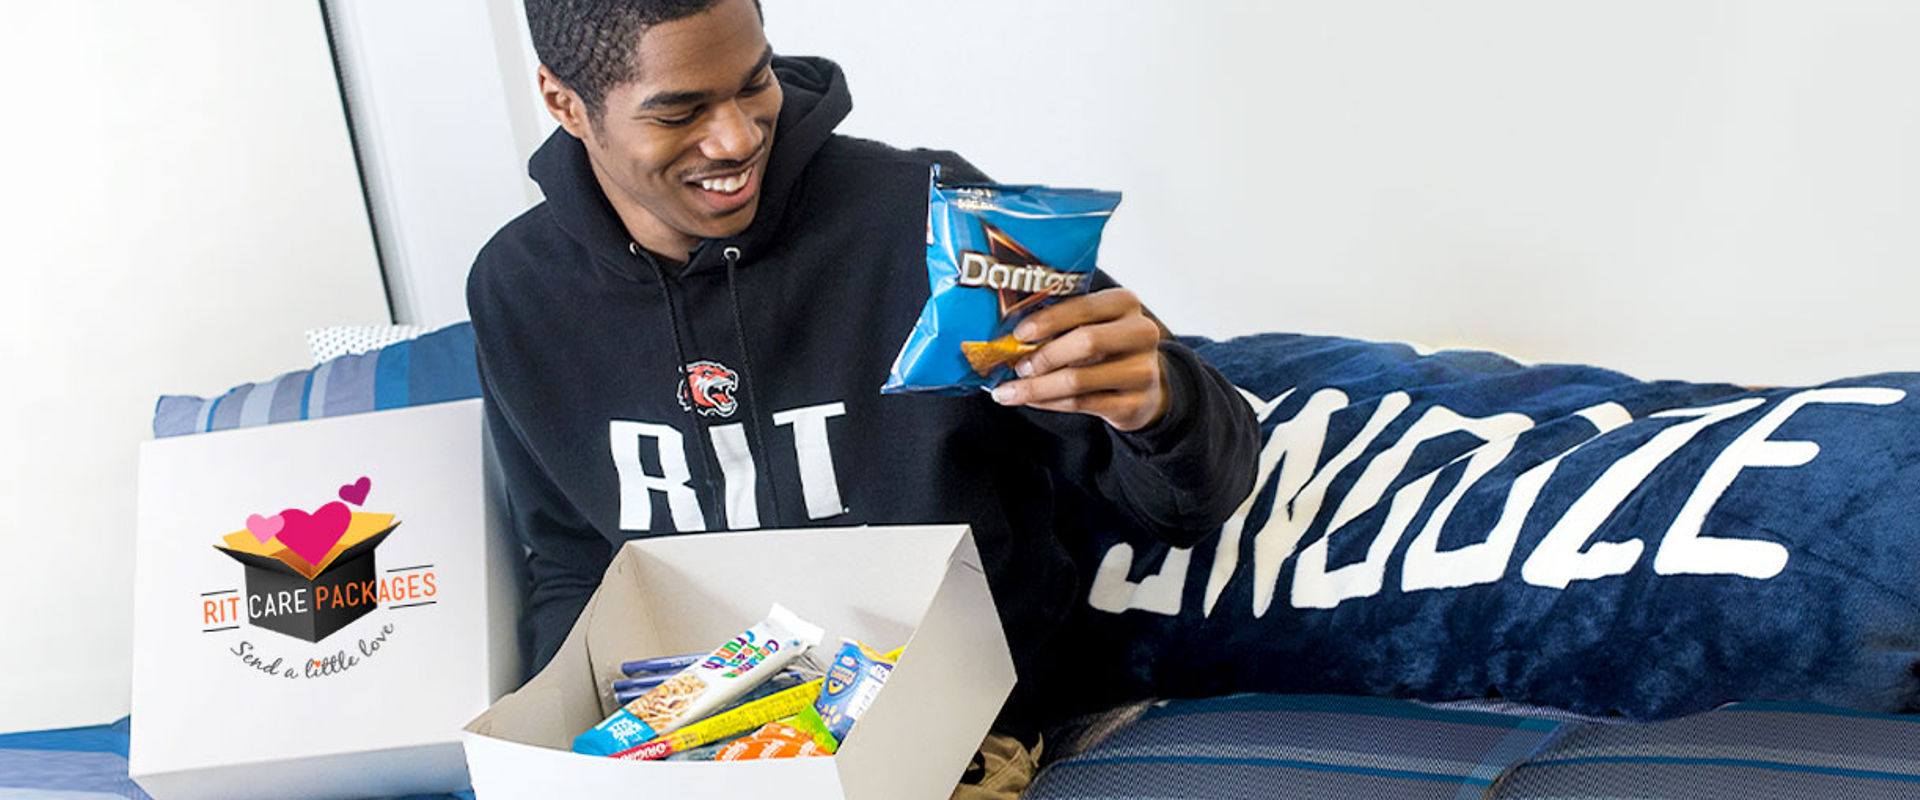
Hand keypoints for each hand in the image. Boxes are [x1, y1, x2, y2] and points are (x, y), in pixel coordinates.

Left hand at [988, 288, 1169, 431]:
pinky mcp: (1134, 404)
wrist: (1143, 387)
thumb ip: (1063, 323)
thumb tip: (1009, 336)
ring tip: (1010, 390)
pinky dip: (1048, 402)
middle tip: (1017, 366)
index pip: (1084, 307)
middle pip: (1086, 342)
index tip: (1019, 333)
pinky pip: (1081, 404)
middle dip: (1044, 355)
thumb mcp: (1094, 324)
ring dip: (1037, 386)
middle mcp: (1141, 333)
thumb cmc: (1106, 348)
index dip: (1048, 320)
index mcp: (1126, 302)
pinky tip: (1030, 400)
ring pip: (1078, 380)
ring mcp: (1142, 371)